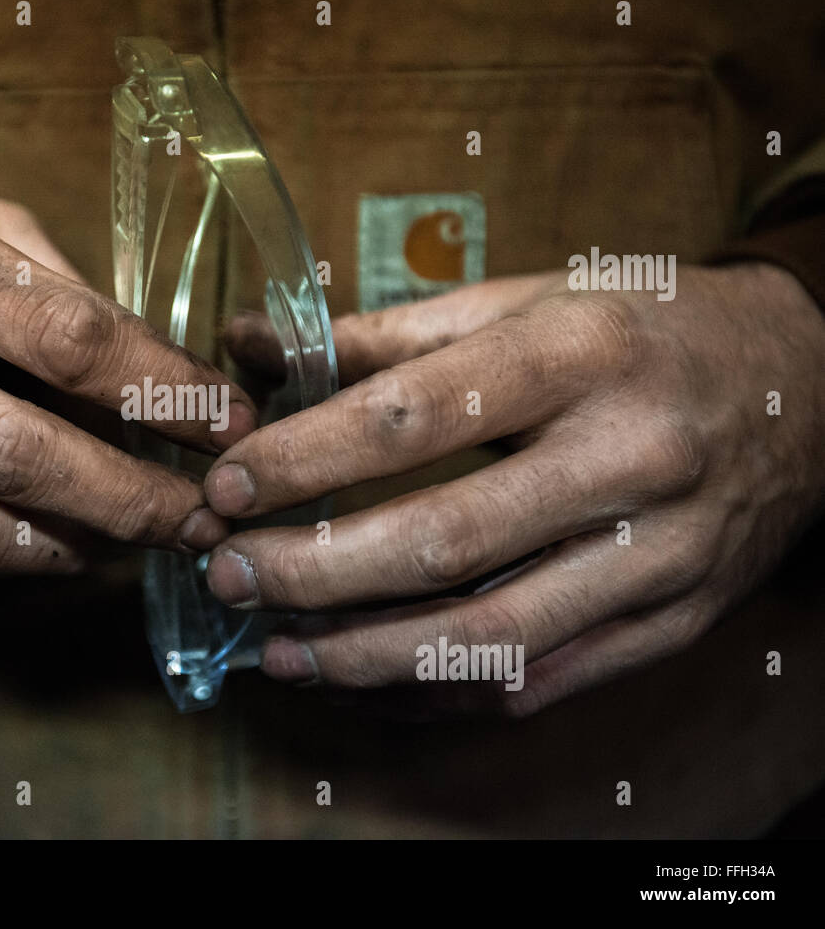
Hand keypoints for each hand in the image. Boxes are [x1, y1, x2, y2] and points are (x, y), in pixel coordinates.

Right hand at [0, 150, 253, 589]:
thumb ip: (47, 275)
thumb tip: (153, 370)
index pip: (59, 336)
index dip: (163, 391)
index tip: (231, 423)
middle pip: (13, 453)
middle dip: (132, 499)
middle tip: (204, 515)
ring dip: (74, 547)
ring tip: (141, 536)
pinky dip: (4, 563)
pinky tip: (55, 543)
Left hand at [205, 264, 824, 714]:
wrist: (811, 384)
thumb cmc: (647, 328)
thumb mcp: (530, 298)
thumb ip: (387, 333)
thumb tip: (255, 345)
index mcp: (581, 354)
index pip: (413, 417)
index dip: (304, 460)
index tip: (226, 485)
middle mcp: (630, 456)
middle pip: (442, 540)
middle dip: (313, 570)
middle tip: (227, 574)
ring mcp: (662, 553)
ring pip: (491, 634)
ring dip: (366, 656)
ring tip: (278, 652)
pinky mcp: (677, 620)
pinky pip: (545, 679)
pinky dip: (443, 694)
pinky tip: (369, 683)